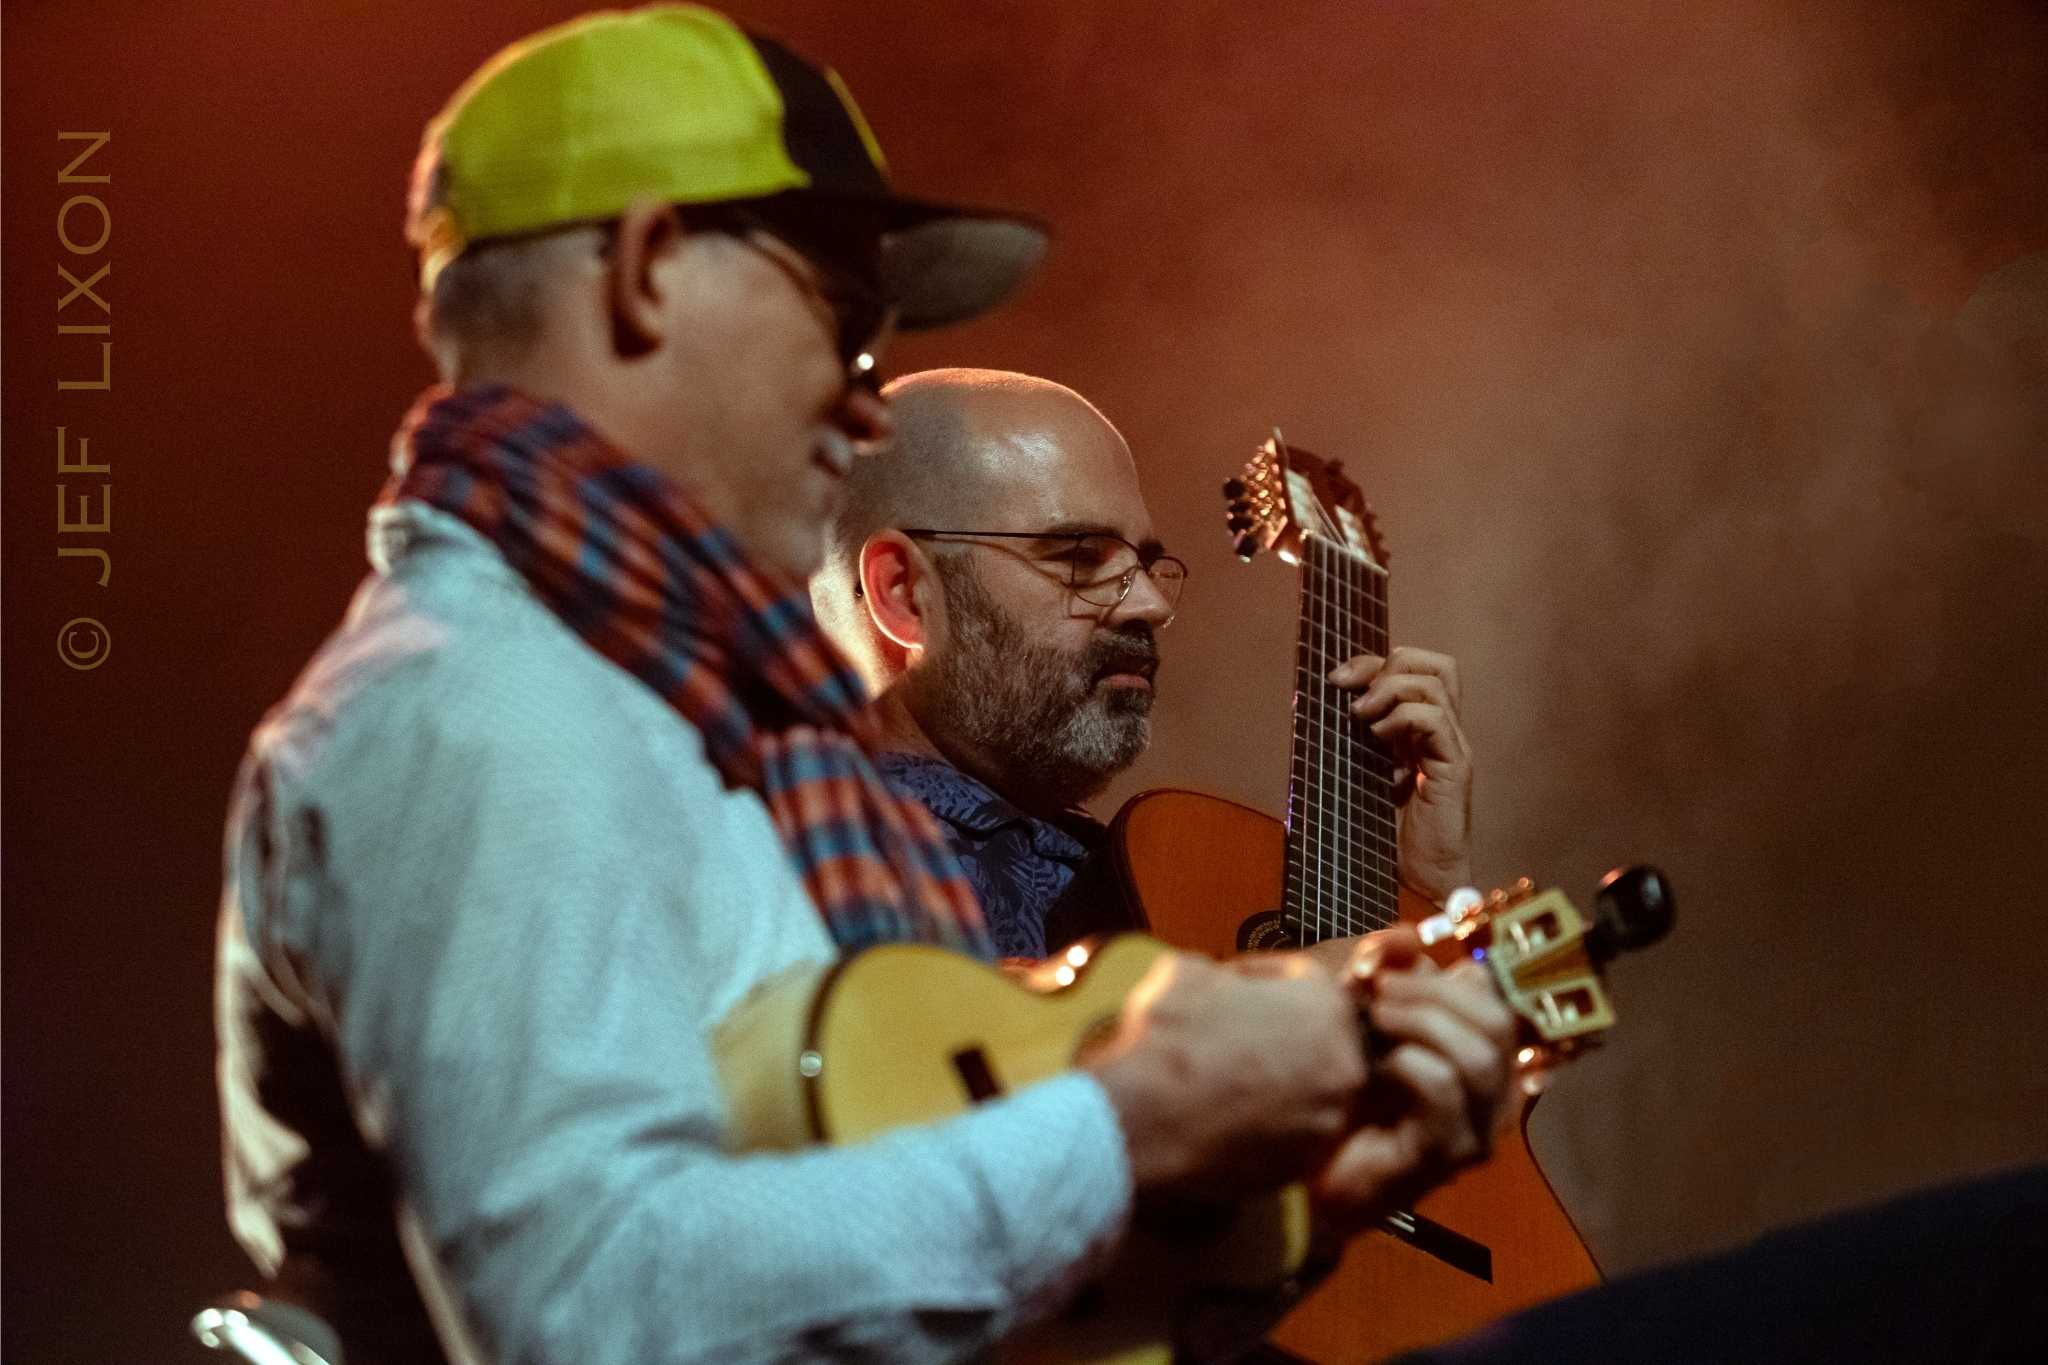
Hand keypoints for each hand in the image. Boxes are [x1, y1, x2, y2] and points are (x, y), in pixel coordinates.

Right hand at [1085, 950, 1366, 1198]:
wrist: (1144, 1122)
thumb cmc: (1167, 1038)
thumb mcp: (1185, 972)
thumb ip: (1220, 973)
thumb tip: (1216, 983)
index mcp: (1325, 1007)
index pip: (1302, 978)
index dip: (1259, 976)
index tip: (1232, 985)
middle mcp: (1342, 1067)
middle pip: (1313, 1037)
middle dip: (1275, 1031)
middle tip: (1232, 1032)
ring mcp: (1325, 1123)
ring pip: (1304, 1089)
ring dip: (1272, 1079)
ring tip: (1223, 1077)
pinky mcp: (1301, 1166)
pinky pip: (1288, 1133)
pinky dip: (1264, 1122)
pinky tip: (1222, 1113)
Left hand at [1310, 927, 1515, 1234]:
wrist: (1303, 1171)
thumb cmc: (1336, 1093)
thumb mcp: (1359, 1018)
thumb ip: (1386, 974)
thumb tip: (1410, 936)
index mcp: (1479, 1058)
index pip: (1494, 999)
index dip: (1441, 971)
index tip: (1384, 966)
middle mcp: (1491, 1095)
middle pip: (1497, 1021)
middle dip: (1433, 992)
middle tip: (1378, 990)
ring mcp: (1472, 1130)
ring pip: (1476, 1055)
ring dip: (1420, 1023)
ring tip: (1375, 1020)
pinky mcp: (1443, 1156)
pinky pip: (1442, 1088)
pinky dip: (1405, 1064)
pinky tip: (1374, 1069)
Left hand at [1328, 647, 1471, 903]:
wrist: (1416, 884)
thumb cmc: (1385, 836)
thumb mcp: (1360, 774)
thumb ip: (1354, 739)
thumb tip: (1324, 703)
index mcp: (1422, 731)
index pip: (1415, 668)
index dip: (1374, 663)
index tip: (1336, 679)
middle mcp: (1444, 733)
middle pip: (1437, 665)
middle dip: (1386, 663)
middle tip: (1347, 687)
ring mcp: (1453, 748)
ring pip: (1437, 682)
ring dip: (1389, 688)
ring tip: (1360, 714)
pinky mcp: (1455, 769)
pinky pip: (1435, 720)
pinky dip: (1401, 717)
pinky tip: (1377, 738)